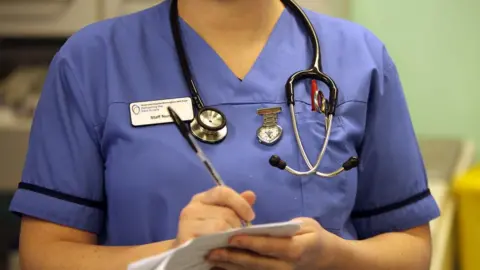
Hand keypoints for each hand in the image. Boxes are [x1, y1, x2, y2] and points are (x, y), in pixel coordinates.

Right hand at [173, 186, 255, 247]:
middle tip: (235, 237)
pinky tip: (221, 249)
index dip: (240, 203)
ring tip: (228, 244)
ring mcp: (186, 224)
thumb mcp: (222, 218)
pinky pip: (211, 239)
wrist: (186, 257)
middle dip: (236, 226)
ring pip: (220, 225)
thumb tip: (251, 195)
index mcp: (202, 199)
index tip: (250, 217)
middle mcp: (192, 208)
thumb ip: (236, 206)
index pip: (223, 192)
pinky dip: (220, 245)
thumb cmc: (208, 235)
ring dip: (230, 237)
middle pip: (226, 212)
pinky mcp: (185, 239)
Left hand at [207, 217, 337, 269]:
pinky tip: (221, 266)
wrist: (325, 259)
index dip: (250, 242)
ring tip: (212, 258)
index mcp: (296, 250)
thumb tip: (262, 228)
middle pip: (256, 263)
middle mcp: (286, 267)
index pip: (269, 246)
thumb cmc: (314, 237)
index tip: (232, 237)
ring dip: (230, 266)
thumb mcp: (306, 225)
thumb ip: (285, 227)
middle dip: (233, 258)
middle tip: (212, 251)